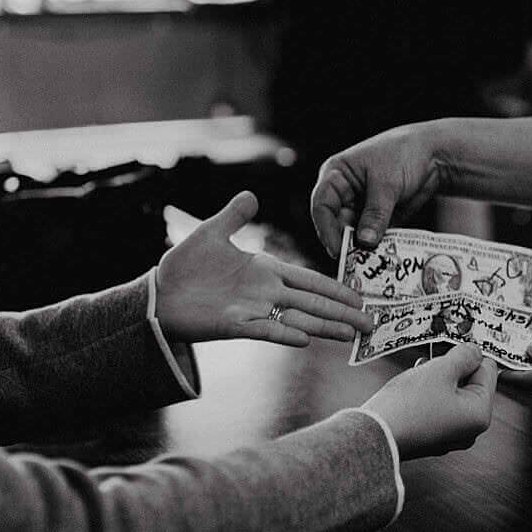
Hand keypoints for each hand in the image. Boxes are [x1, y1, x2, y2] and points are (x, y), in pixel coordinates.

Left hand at [155, 191, 374, 346]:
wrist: (159, 295)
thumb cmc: (184, 266)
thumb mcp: (211, 232)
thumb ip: (234, 215)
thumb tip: (251, 194)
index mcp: (265, 270)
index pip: (308, 279)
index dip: (334, 288)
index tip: (359, 296)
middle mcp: (266, 292)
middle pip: (313, 302)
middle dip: (343, 312)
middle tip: (372, 323)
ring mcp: (253, 310)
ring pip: (298, 319)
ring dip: (325, 327)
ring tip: (352, 336)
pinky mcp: (236, 325)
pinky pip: (266, 330)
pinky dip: (285, 333)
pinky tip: (305, 338)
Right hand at [309, 123, 443, 257]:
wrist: (434, 154)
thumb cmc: (404, 154)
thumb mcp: (387, 183)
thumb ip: (375, 214)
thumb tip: (365, 242)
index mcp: (336, 175)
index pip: (322, 206)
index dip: (327, 229)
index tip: (338, 250)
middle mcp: (344, 193)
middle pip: (336, 224)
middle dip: (345, 242)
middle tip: (355, 263)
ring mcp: (360, 207)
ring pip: (353, 234)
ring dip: (361, 248)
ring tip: (371, 263)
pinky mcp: (377, 219)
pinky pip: (371, 237)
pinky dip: (376, 247)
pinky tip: (382, 258)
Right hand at [361, 344, 497, 458]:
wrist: (373, 435)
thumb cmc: (408, 406)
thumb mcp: (440, 370)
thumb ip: (463, 356)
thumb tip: (475, 351)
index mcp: (480, 414)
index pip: (488, 370)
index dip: (468, 355)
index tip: (449, 350)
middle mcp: (470, 429)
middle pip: (470, 383)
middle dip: (451, 368)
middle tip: (430, 364)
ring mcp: (450, 435)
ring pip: (452, 393)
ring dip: (437, 379)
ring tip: (418, 377)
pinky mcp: (432, 436)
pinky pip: (438, 407)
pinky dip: (428, 394)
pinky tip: (412, 389)